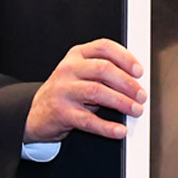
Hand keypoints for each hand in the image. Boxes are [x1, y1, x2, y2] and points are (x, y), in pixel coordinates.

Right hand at [23, 38, 145, 142]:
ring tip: (135, 110)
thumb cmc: (66, 91)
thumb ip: (103, 71)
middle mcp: (68, 69)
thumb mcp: (81, 73)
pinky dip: (107, 127)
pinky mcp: (61, 112)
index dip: (125, 57)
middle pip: (103, 69)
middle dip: (127, 83)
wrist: (36, 113)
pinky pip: (88, 120)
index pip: (104, 47)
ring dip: (121, 102)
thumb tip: (135, 81)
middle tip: (141, 95)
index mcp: (77, 55)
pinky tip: (119, 130)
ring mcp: (63, 90)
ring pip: (97, 91)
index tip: (139, 71)